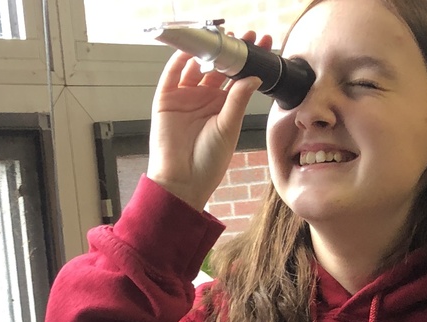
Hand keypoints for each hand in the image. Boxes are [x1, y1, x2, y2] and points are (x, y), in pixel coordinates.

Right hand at [147, 31, 271, 211]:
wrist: (183, 181)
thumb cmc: (208, 162)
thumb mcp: (228, 127)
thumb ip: (238, 100)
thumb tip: (255, 75)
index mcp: (222, 106)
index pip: (236, 76)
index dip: (246, 60)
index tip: (260, 43)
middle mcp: (203, 98)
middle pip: (217, 66)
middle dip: (229, 50)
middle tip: (243, 35)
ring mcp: (184, 97)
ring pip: (195, 66)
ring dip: (205, 51)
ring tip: (219, 38)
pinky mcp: (166, 100)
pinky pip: (171, 75)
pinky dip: (179, 60)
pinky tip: (191, 50)